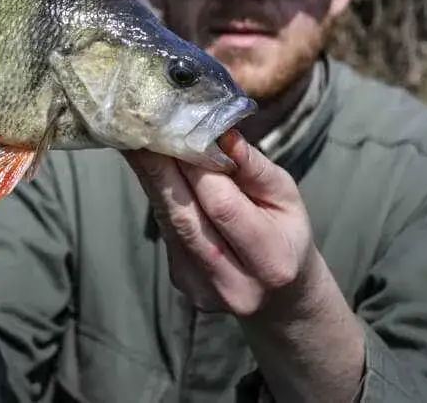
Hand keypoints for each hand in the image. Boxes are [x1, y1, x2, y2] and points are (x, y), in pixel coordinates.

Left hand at [122, 129, 316, 318]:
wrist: (282, 295)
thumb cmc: (287, 233)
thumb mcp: (287, 197)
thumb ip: (255, 168)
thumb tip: (223, 133)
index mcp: (271, 261)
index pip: (222, 206)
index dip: (195, 166)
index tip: (176, 129)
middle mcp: (234, 284)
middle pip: (184, 217)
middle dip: (160, 169)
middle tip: (141, 129)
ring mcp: (202, 288)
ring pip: (168, 222)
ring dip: (150, 178)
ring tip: (139, 141)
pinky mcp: (181, 281)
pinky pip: (166, 230)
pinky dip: (158, 195)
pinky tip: (151, 169)